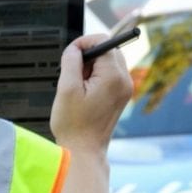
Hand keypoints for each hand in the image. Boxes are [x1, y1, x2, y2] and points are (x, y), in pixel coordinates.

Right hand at [51, 33, 132, 152]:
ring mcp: (125, 88)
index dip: (85, 42)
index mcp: (113, 77)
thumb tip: (74, 49)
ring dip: (93, 65)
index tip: (71, 53)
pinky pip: (111, 73)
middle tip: (73, 71)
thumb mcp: (66, 88)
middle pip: (109, 49)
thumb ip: (71, 61)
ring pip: (109, 61)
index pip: (104, 42)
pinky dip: (97, 75)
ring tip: (79, 84)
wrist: (83, 151)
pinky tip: (85, 91)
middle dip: (89, 54)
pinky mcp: (121, 95)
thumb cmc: (74, 125)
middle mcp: (124, 81)